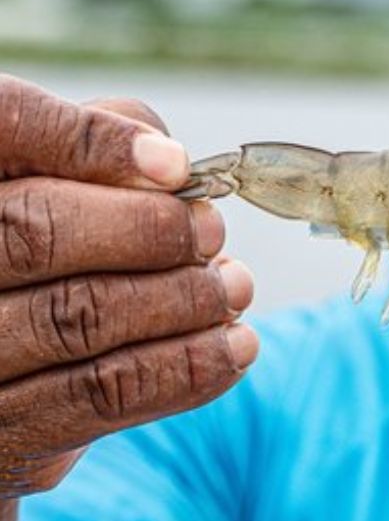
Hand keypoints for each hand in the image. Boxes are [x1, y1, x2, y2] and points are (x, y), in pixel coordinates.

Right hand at [0, 76, 257, 505]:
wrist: (6, 387)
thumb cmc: (38, 264)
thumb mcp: (49, 192)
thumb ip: (93, 158)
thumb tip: (166, 158)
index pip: (3, 125)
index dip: (87, 139)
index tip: (174, 164)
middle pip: (34, 229)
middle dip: (149, 228)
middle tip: (211, 231)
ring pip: (76, 315)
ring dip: (182, 298)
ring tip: (234, 286)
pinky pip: (100, 394)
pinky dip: (185, 366)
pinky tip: (233, 347)